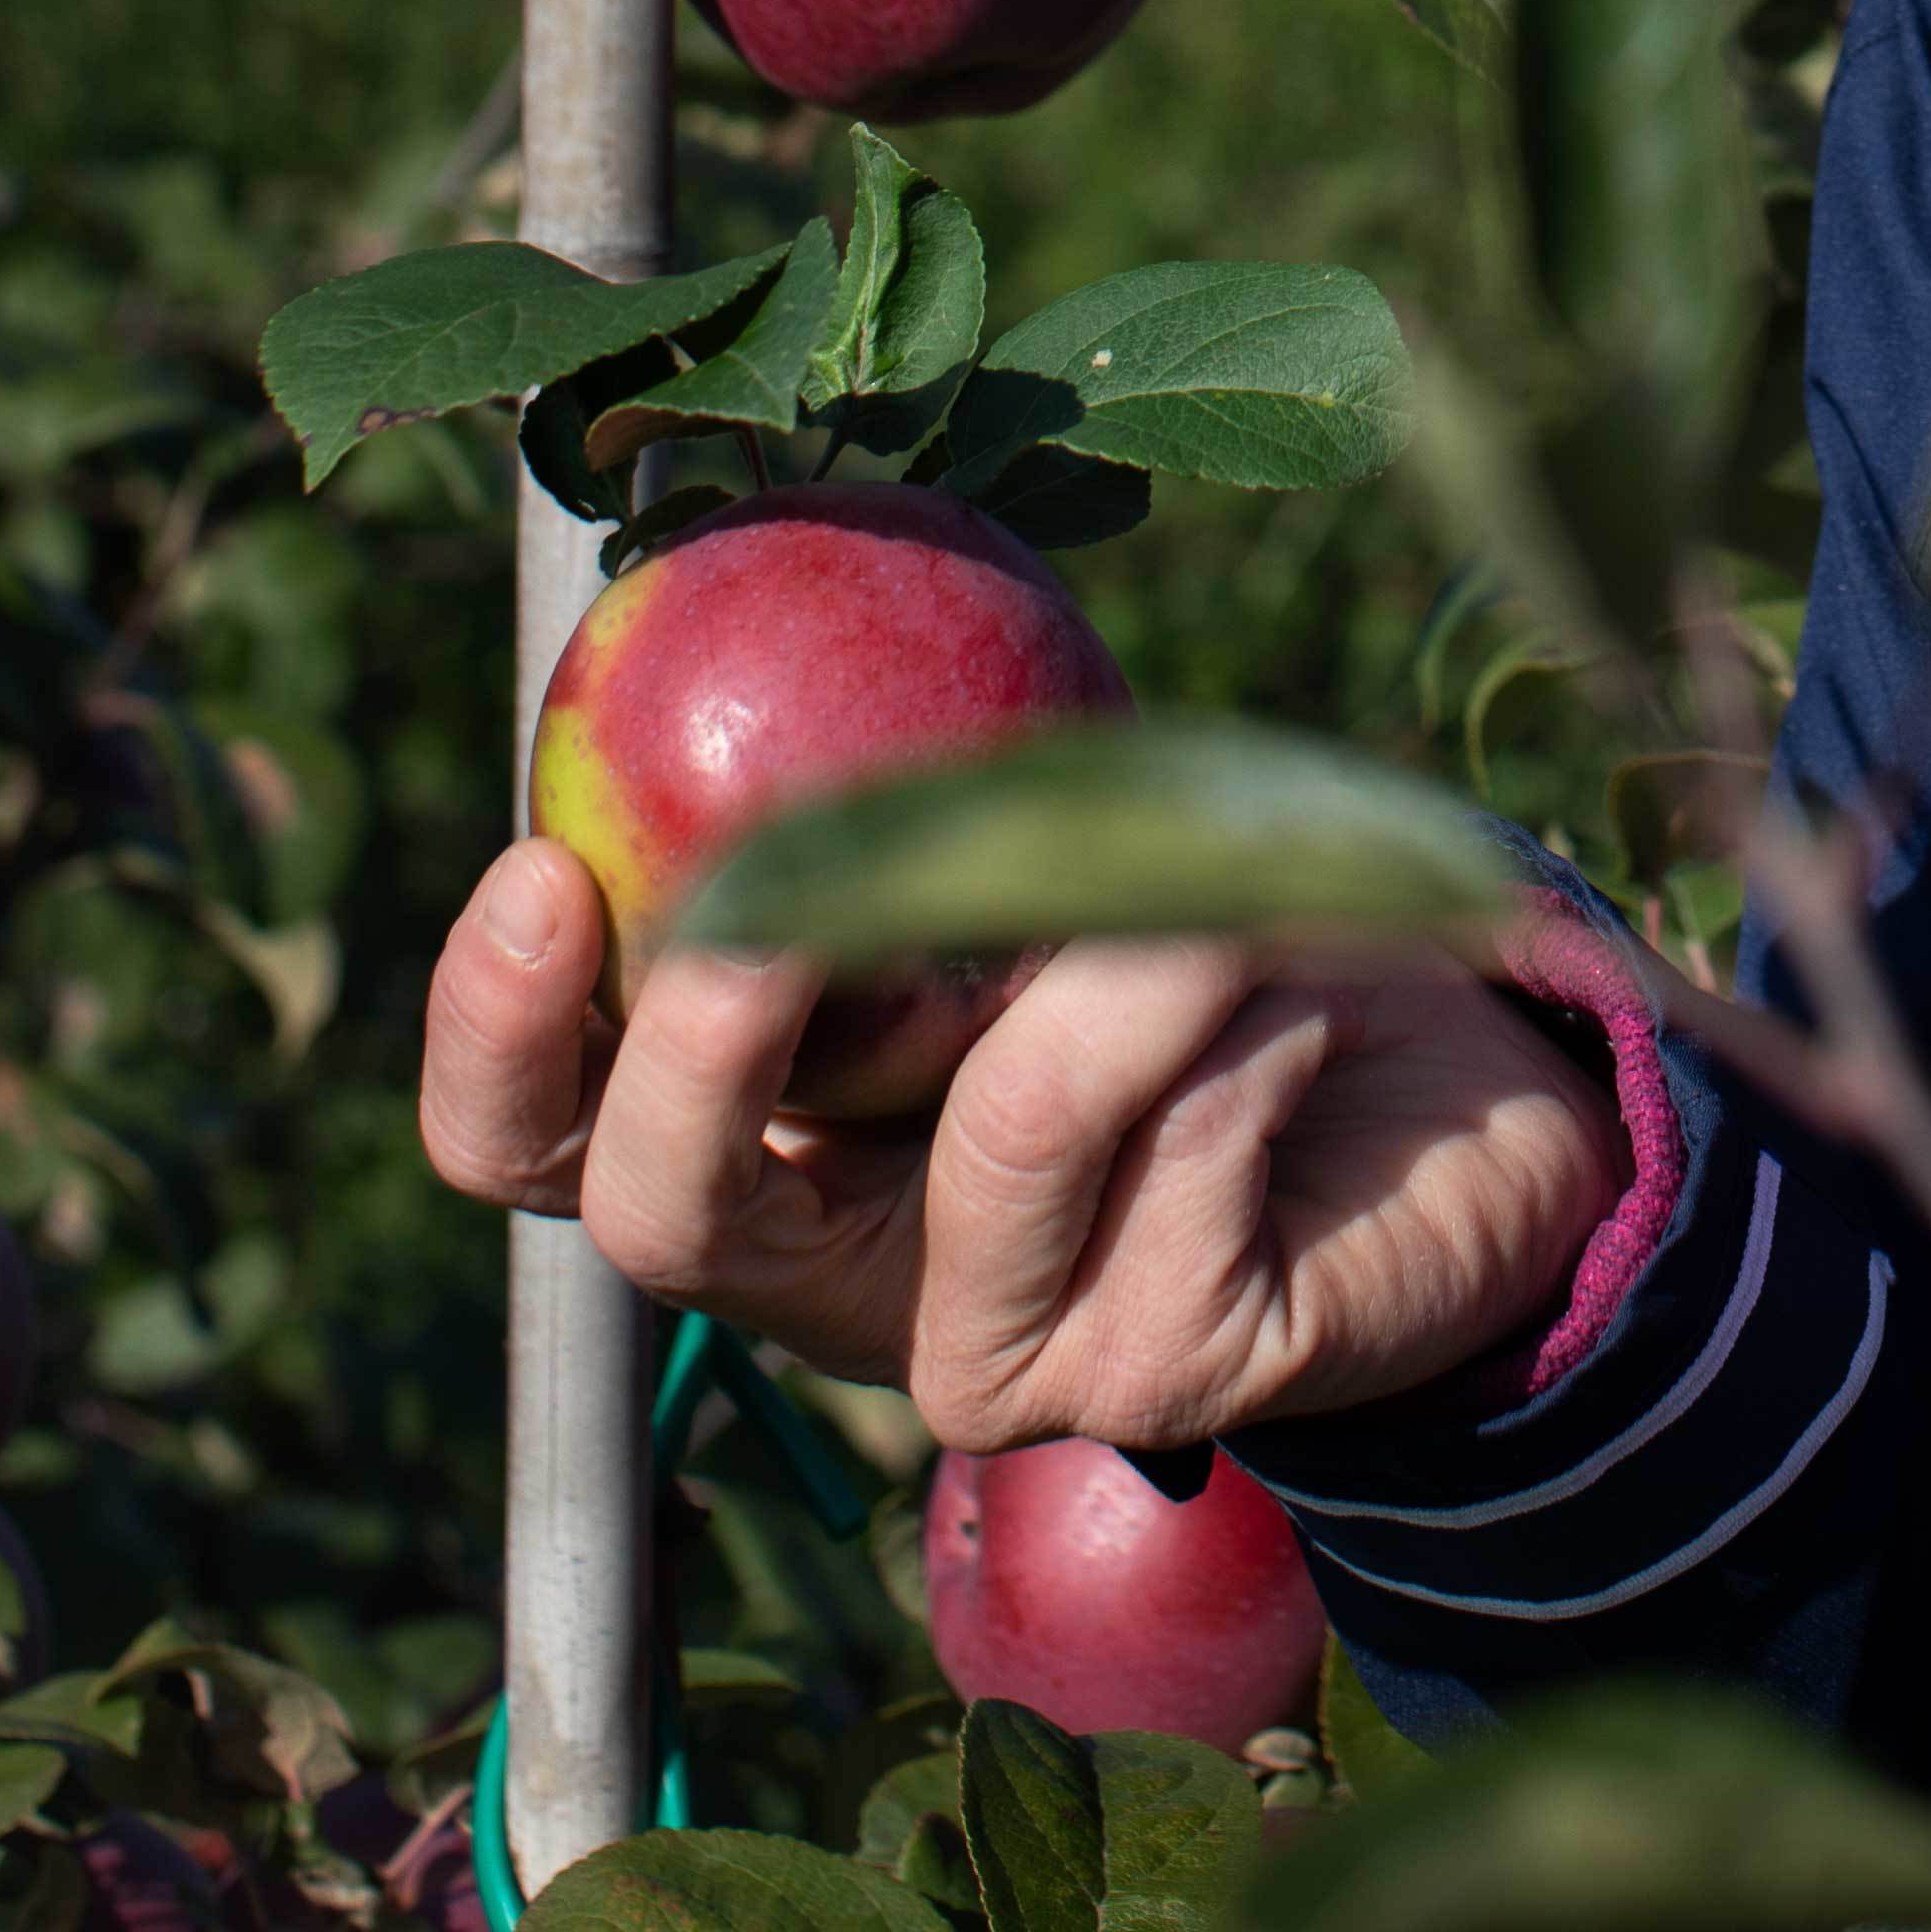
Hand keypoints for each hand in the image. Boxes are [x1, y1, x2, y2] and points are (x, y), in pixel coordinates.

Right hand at [420, 839, 1631, 1448]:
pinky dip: (1257, 1014)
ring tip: (1216, 877)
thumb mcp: (1026, 835)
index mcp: (761, 1150)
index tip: (540, 872)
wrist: (1437, 1088)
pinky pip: (1187, 1146)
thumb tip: (759, 551)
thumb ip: (890, 768)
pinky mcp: (1158, 1380)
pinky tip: (1307, 996)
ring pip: (996, 1135)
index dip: (493, 1032)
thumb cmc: (1192, 924)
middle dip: (705, 1039)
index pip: (533, 1139)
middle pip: (666, 1211)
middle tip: (771, 908)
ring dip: (1116, 957)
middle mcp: (837, 1279)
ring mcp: (991, 1358)